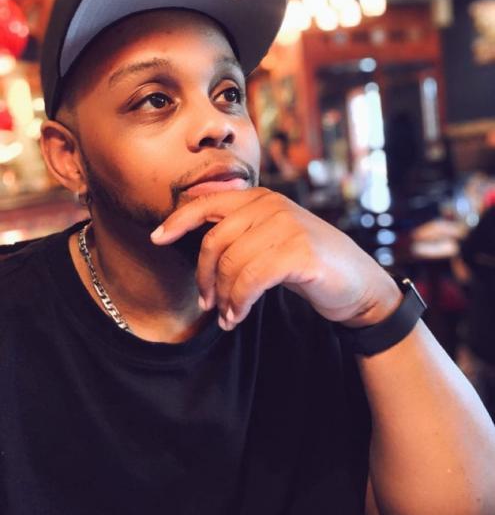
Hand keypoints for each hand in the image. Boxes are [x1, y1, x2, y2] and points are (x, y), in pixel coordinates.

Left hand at [151, 188, 400, 330]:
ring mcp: (287, 226)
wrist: (358, 284)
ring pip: (231, 264)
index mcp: (262, 199)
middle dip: (204, 277)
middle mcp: (272, 206)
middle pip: (214, 240)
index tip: (157, 238)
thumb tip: (202, 246)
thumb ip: (242, 234)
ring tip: (229, 315)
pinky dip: (239, 302)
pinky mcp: (299, 251)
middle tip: (208, 303)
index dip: (178, 220)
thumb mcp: (273, 241)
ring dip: (224, 297)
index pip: (208, 203)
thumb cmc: (310, 265)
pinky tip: (239, 315)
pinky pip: (251, 279)